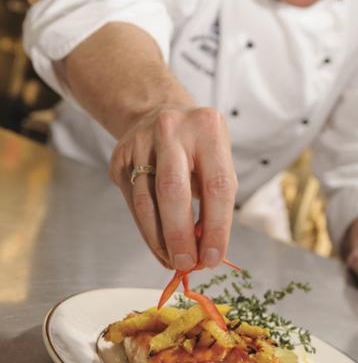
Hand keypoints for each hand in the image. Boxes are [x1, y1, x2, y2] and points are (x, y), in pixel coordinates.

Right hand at [109, 106, 237, 270]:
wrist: (158, 112)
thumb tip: (205, 246)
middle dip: (180, 236)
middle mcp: (172, 130)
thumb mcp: (218, 158)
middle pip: (173, 192)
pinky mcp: (120, 157)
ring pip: (146, 201)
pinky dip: (147, 229)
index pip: (216, 185)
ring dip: (160, 239)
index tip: (213, 256)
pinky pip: (132, 202)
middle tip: (188, 263)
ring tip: (173, 260)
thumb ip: (217, 197)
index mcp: (208, 128)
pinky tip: (159, 245)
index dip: (217, 227)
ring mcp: (141, 141)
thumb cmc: (197, 143)